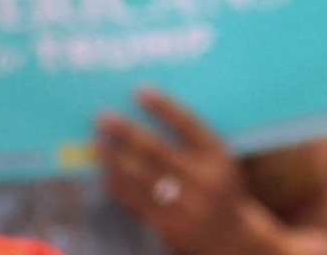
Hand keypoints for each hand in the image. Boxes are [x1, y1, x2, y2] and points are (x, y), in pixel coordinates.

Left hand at [97, 89, 258, 254]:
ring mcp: (185, 204)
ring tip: (97, 144)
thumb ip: (193, 143)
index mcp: (219, 155)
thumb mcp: (219, 160)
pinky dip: (118, 186)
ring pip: (141, 177)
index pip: (189, 124)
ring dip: (115, 159)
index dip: (164, 107)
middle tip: (104, 118)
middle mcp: (203, 178)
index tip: (139, 92)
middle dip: (128, 132)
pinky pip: (136, 202)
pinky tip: (105, 174)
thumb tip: (151, 117)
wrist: (230, 235)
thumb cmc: (220, 187)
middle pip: (158, 150)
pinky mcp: (168, 224)